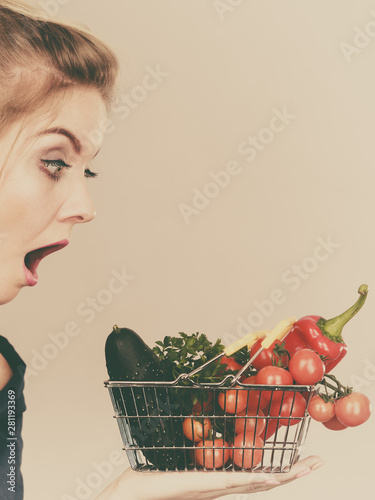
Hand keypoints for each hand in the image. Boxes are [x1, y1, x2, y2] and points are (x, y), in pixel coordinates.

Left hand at [96, 455, 323, 499]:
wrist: (131, 496)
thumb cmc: (150, 478)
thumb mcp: (177, 457)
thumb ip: (192, 448)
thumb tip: (200, 428)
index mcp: (216, 480)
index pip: (253, 473)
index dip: (277, 467)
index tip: (298, 458)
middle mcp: (220, 486)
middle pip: (263, 480)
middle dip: (291, 472)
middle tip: (316, 462)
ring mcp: (214, 488)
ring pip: (255, 483)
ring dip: (283, 476)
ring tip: (306, 468)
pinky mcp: (203, 486)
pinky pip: (233, 482)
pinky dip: (255, 480)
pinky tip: (271, 477)